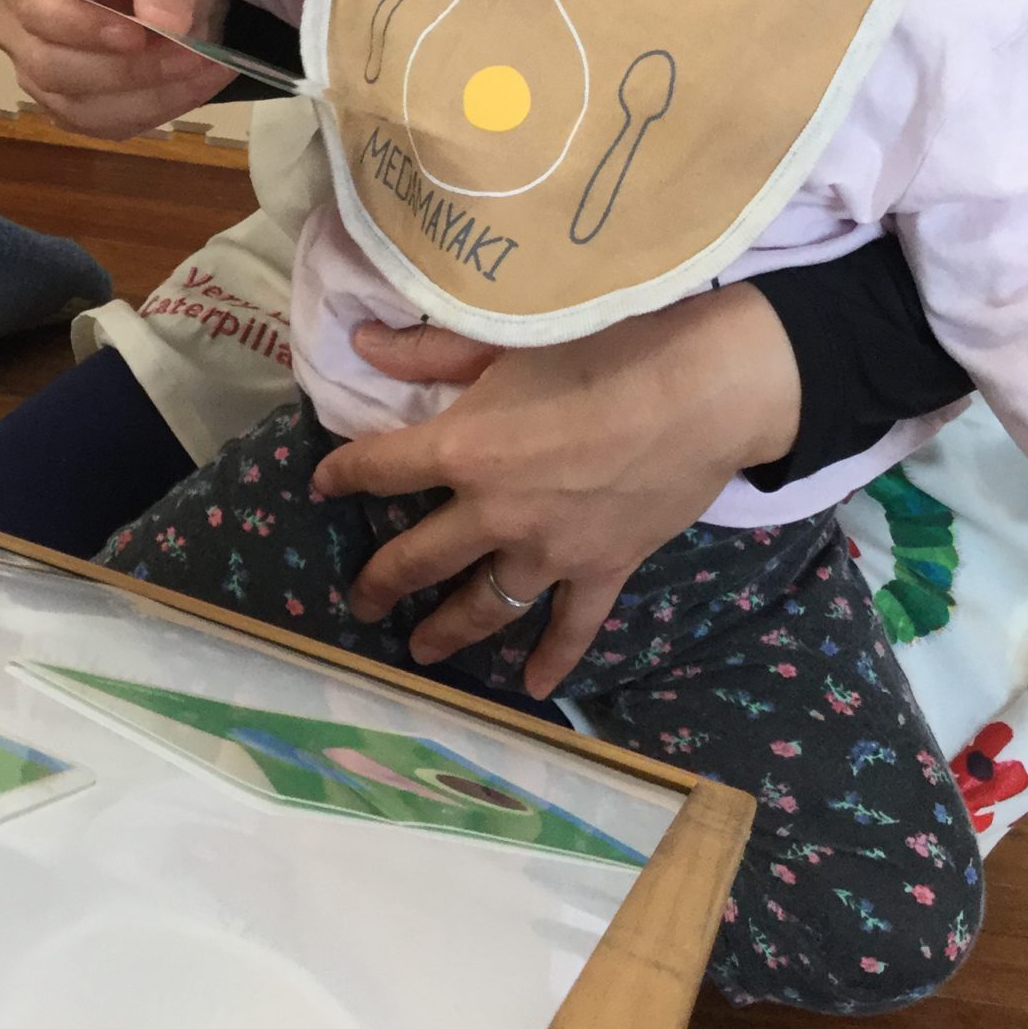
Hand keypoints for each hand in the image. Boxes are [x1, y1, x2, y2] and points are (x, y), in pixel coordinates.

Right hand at [0, 0, 234, 140]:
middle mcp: (13, 28)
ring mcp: (34, 74)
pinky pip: (102, 126)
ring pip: (79, 107)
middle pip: (52, 66)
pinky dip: (155, 111)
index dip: (85, 29)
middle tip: (195, 54)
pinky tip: (193, 86)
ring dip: (150, 95)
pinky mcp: (65, 110)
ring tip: (206, 68)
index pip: (37, 10)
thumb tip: (165, 22)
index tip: (139, 36)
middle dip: (129, 68)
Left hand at [312, 286, 800, 697]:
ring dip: (448, 631)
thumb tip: (362, 346)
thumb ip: (430, 350)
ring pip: (484, 605)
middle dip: (382, 583)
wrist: (703, 390)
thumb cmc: (604, 347)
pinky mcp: (602, 568)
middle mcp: (493, 513)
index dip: (344, 474)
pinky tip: (533, 690)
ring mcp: (548, 551)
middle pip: (418, 559)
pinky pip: (572, 626)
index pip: (379, 468)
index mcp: (461, 452)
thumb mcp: (507, 338)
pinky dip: (553, 659)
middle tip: (362, 602)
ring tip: (421, 650)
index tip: (324, 484)